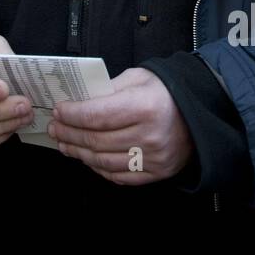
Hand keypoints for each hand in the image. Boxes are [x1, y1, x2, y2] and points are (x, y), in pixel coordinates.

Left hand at [48, 67, 192, 184]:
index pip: (97, 116)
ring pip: (104, 161)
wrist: (200, 112)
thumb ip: (108, 89)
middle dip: (69, 133)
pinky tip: (87, 158)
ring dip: (79, 153)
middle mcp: (150, 135)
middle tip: (55, 128)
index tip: (58, 111)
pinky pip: (120, 176)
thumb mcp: (138, 78)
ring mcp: (154, 158)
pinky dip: (99, 168)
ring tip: (65, 144)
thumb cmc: (165, 91)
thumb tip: (77, 101)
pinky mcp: (157, 173)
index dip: (72, 115)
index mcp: (144, 106)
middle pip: (96, 140)